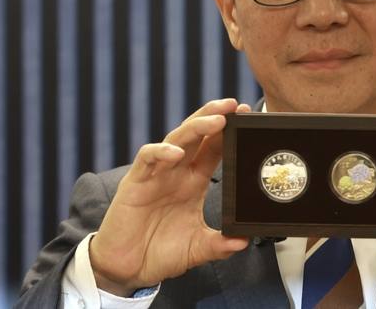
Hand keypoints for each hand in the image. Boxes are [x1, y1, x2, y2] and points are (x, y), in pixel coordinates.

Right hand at [89, 98, 250, 295]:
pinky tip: (176, 152)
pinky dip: (161, 152)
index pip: (213, 148)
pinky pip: (147, 159)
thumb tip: (244, 240)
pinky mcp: (135, 183)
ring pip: (176, 139)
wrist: (127, 270)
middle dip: (215, 116)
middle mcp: (176, 172)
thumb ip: (220, 244)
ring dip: (196, 127)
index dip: (229, 132)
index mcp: (193, 181)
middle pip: (197, 135)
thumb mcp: (197, 248)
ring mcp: (156, 175)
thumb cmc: (159, 252)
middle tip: (236, 105)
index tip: (248, 117)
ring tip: (217, 120)